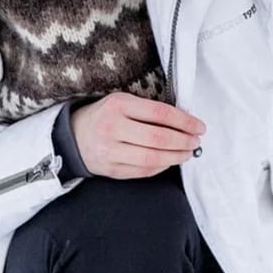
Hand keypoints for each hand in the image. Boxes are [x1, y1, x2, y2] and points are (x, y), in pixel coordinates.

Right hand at [71, 94, 205, 178]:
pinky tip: (170, 161)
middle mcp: (112, 128)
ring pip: (152, 158)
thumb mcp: (122, 102)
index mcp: (118, 105)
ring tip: (188, 153)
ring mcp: (110, 151)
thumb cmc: (105, 116)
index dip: (184, 121)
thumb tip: (185, 122)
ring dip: (176, 157)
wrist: (73, 136)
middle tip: (196, 141)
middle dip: (184, 141)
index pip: (160, 113)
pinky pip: (143, 170)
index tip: (199, 126)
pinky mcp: (111, 169)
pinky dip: (162, 166)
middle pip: (158, 138)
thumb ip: (149, 110)